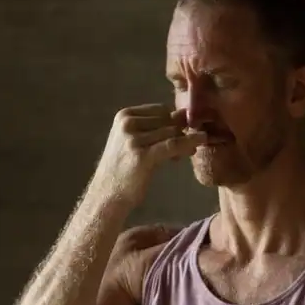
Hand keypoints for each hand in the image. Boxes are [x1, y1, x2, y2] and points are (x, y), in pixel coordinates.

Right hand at [90, 104, 207, 206]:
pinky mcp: (143, 156)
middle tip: (187, 146)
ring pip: (172, 132)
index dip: (175, 121)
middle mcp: (127, 123)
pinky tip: (196, 146)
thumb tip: (184, 117)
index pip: (161, 110)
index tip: (183, 133)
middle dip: (181, 131)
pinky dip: (188, 143)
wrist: (107, 194)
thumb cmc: (123, 169)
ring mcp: (133, 139)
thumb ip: (153, 129)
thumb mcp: (133, 141)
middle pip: (167, 120)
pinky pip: (172, 145)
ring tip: (188, 151)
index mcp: (125, 115)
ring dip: (186, 140)